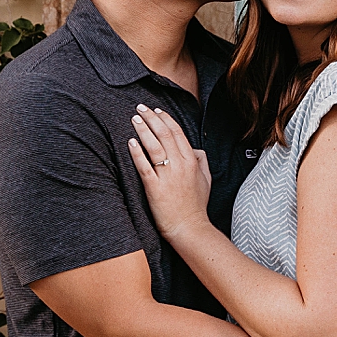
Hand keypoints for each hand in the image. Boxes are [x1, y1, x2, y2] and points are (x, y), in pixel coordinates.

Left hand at [128, 104, 212, 240]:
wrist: (190, 228)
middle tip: (140, 108)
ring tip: (134, 119)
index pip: (177, 133)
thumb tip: (195, 149)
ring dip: (143, 130)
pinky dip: (137, 153)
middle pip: (164, 135)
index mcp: (191, 161)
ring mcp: (167, 176)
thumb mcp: (206, 180)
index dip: (165, 119)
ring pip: (154, 147)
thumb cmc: (196, 205)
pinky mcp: (155, 188)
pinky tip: (130, 143)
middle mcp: (180, 165)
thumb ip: (201, 161)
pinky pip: (145, 167)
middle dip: (151, 119)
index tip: (155, 111)